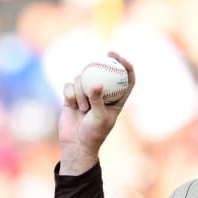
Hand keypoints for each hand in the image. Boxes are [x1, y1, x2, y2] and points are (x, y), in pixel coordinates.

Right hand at [58, 51, 134, 174]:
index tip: (122, 58)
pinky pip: (70, 86)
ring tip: (83, 108)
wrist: (75, 144)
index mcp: (117, 100)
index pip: (127, 80)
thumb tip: (96, 83)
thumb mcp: (99, 118)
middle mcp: (103, 94)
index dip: (127, 67)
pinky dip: (71, 94)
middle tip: (107, 54)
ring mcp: (86, 94)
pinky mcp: (72, 96)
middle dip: (107, 60)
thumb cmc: (93, 134)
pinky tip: (72, 105)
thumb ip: (98, 100)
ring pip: (83, 79)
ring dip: (82, 91)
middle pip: (105, 72)